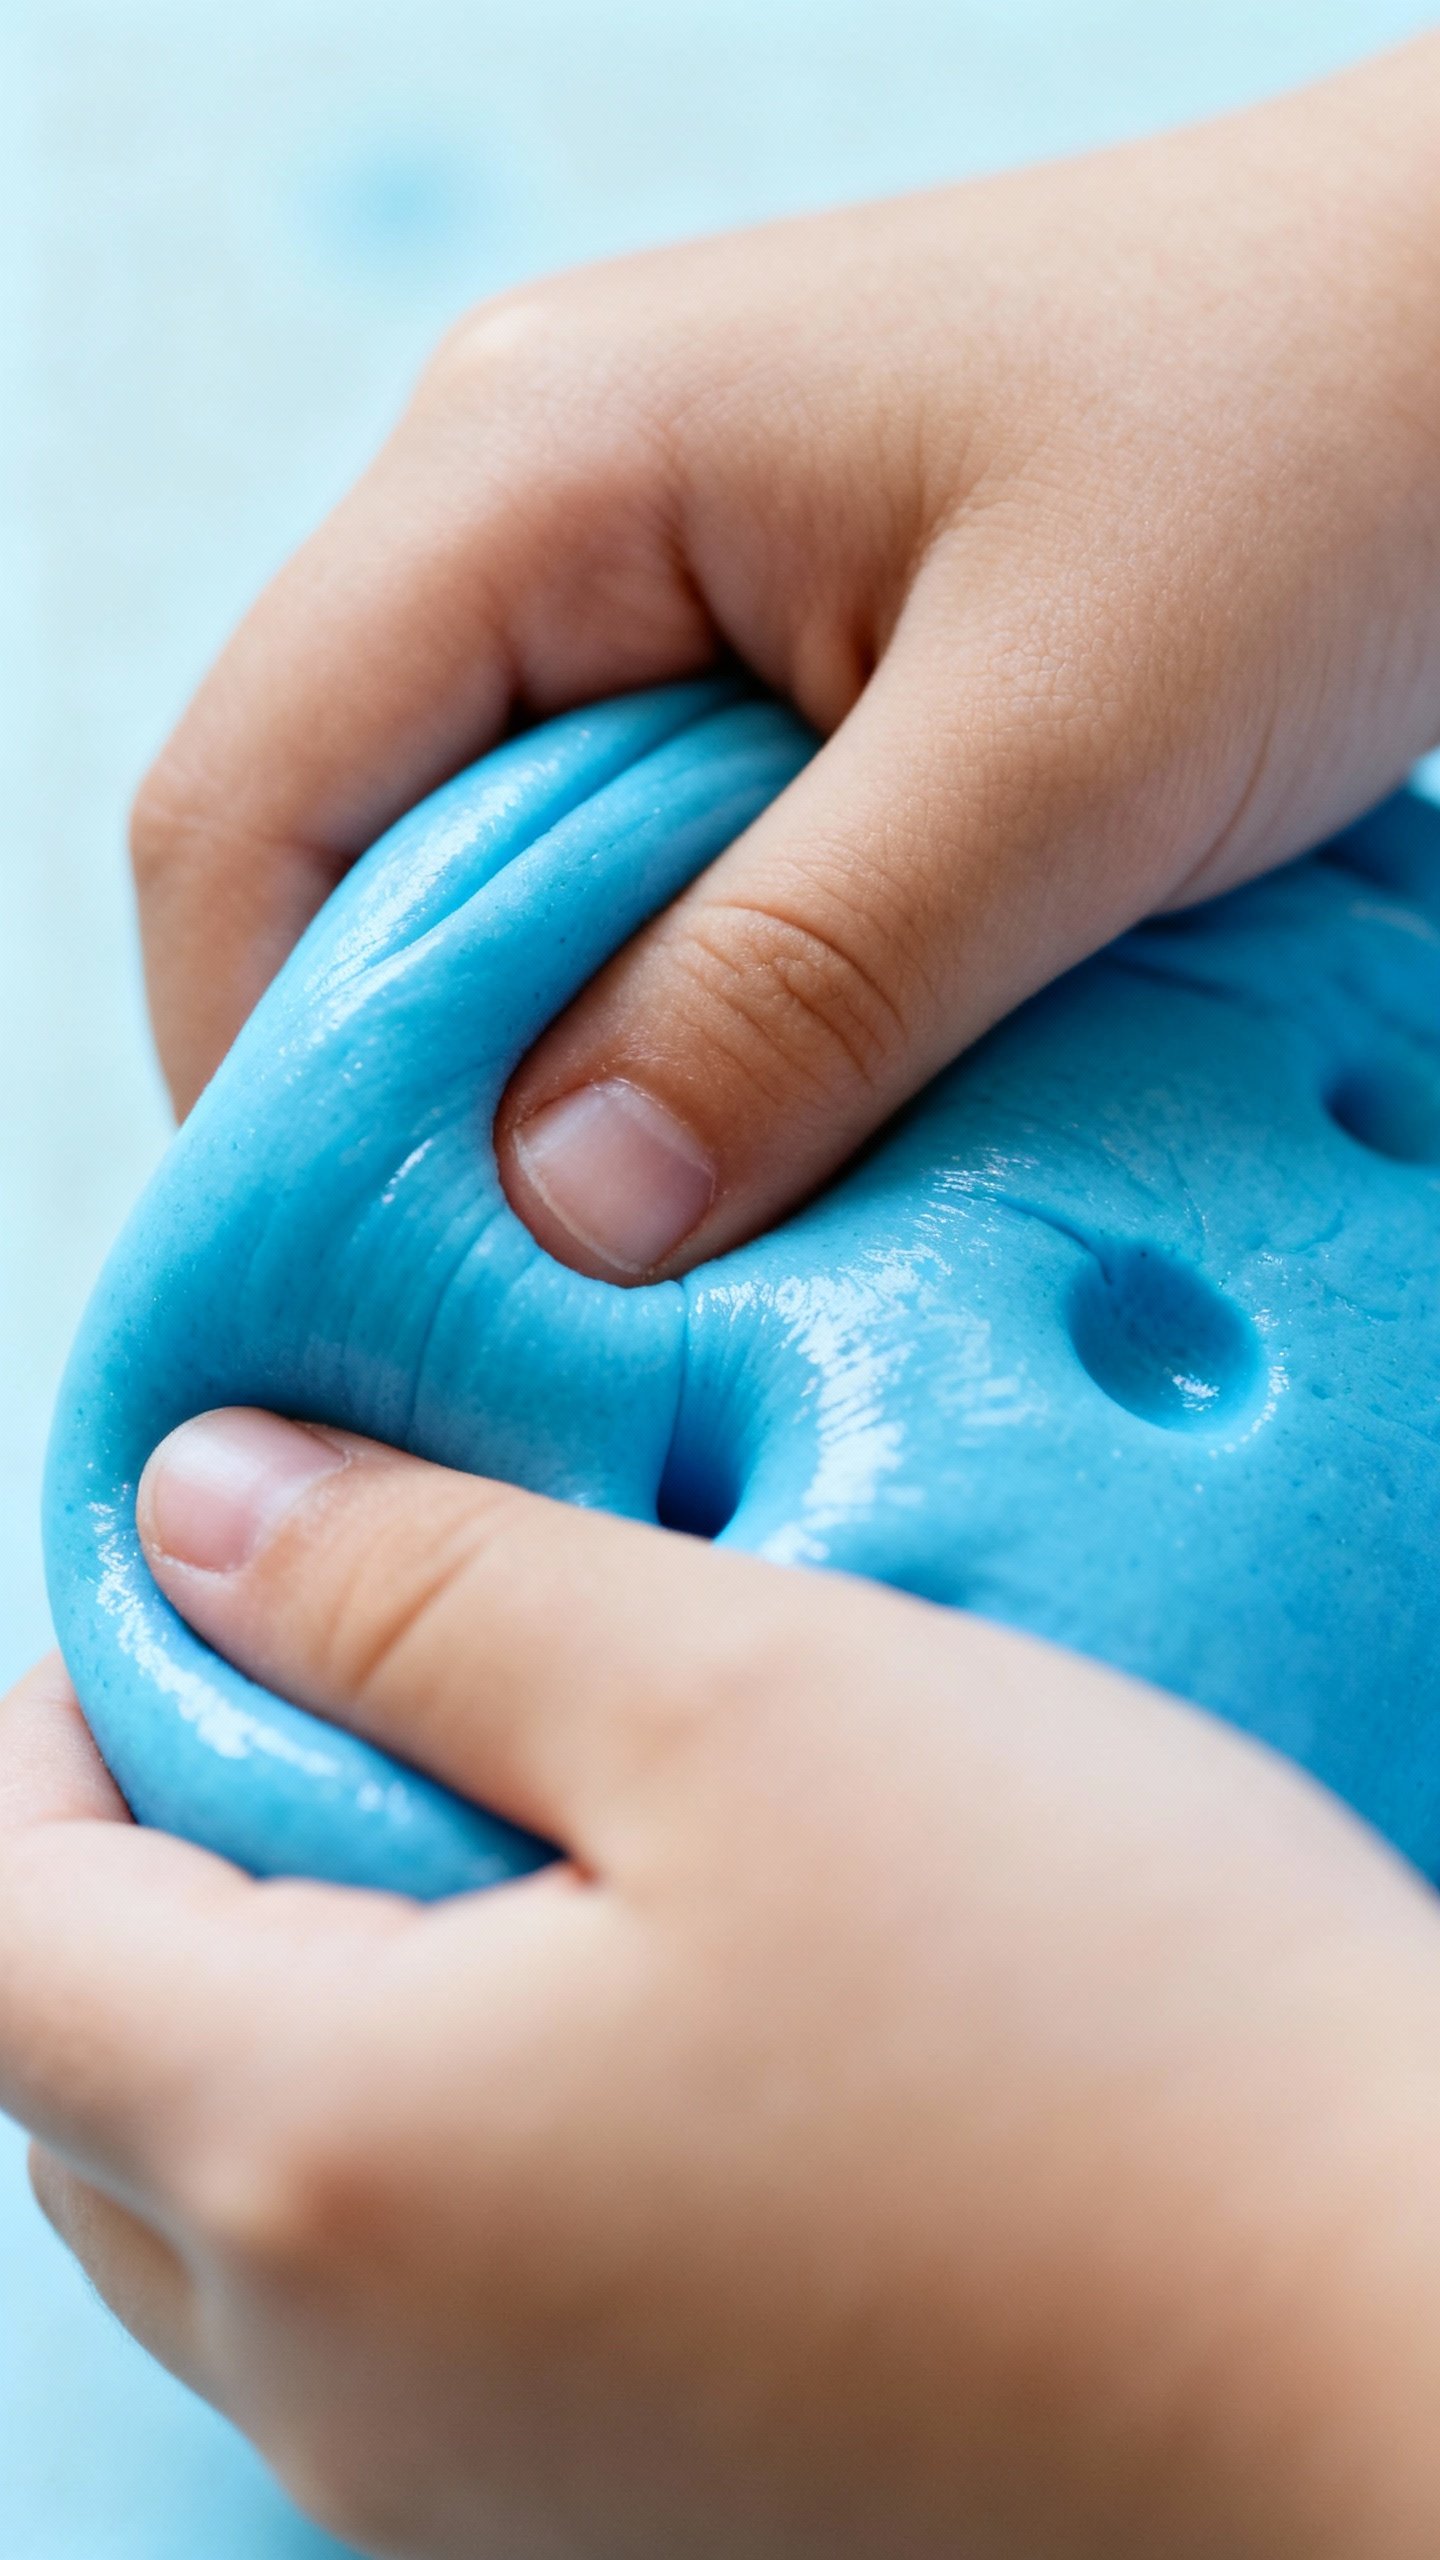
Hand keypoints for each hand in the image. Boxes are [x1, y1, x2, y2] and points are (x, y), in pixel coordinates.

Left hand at [6, 1408, 1439, 2556]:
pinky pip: (416, 2306)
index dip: (46, 1736)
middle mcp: (354, 2393)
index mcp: (327, 2172)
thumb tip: (199, 1515)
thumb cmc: (1113, 2036)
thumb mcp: (745, 1699)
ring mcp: (485, 2501)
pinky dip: (432, 2124)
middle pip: (100, 2084)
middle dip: (161, 1856)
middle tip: (351, 1681)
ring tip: (504, 1821)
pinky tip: (631, 2006)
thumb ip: (419, 1591)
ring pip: (250, 2205)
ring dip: (299, 1988)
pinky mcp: (632, 2524)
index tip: (198, 1600)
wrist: (1410, 2394)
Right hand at [131, 40, 1439, 1279]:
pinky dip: (667, 1007)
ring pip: (477, 871)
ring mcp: (633, 562)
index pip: (248, 807)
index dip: (257, 1078)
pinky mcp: (741, 636)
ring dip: (551, 1063)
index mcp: (538, 460)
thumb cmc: (1316, 441)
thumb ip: (797, 983)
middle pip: (333, 852)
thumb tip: (559, 1214)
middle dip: (400, 1096)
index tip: (367, 1294)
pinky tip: (772, 1105)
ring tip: (666, 1232)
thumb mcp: (1062, 754)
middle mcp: (535, 493)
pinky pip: (622, 858)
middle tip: (528, 1310)